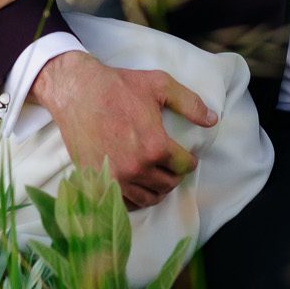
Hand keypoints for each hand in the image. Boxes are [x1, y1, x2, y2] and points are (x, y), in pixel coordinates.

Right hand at [29, 50, 218, 209]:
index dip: (189, 160)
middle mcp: (137, 168)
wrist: (77, 92)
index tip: (187, 157)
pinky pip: (124, 203)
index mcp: (155, 146)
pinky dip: (134, 197)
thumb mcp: (160, 85)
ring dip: (157, 189)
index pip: (184, 166)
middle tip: (171, 165)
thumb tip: (213, 120)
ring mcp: (116, 177)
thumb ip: (190, 103)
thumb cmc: (118, 86)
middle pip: (168, 184)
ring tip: (157, 176)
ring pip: (148, 198)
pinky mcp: (98, 180)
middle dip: (174, 175)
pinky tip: (137, 185)